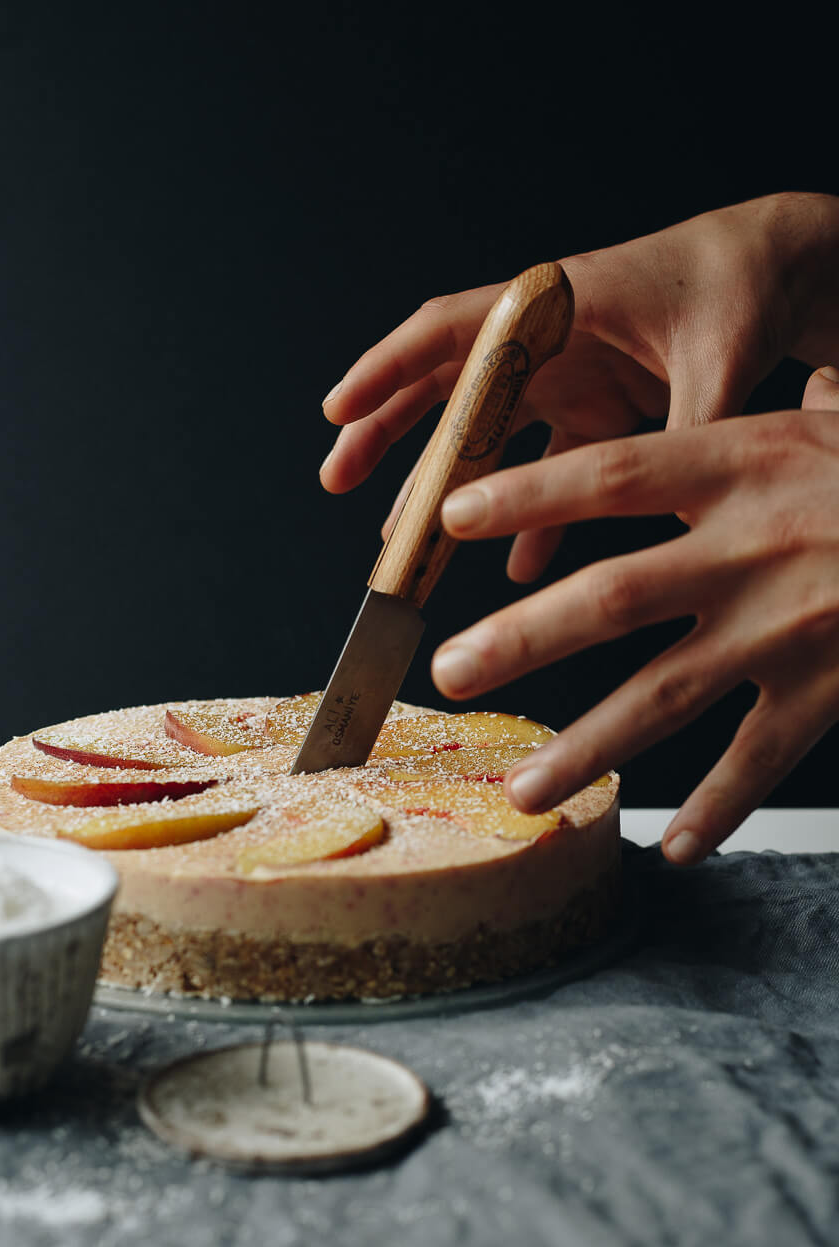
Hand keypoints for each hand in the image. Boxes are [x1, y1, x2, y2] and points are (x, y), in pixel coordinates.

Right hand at [320, 193, 838, 579]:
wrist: (781, 271)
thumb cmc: (740, 284)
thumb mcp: (716, 360)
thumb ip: (683, 432)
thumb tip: (662, 505)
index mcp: (556, 303)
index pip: (451, 329)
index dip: (388, 368)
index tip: (339, 409)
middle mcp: (545, 340)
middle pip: (444, 388)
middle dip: (387, 433)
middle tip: (339, 478)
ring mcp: (566, 378)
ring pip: (486, 439)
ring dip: (447, 491)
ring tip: (408, 544)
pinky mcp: (596, 411)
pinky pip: (546, 471)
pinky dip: (531, 518)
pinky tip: (519, 566)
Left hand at [432, 374, 838, 863]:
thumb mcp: (834, 426)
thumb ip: (763, 424)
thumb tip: (742, 401)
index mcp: (748, 461)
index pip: (612, 474)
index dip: (524, 493)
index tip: (446, 514)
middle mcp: (758, 545)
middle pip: (613, 595)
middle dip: (521, 640)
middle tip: (449, 673)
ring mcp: (793, 627)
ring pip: (665, 696)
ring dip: (585, 746)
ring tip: (522, 788)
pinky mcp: (832, 690)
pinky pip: (758, 761)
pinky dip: (714, 807)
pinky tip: (670, 845)